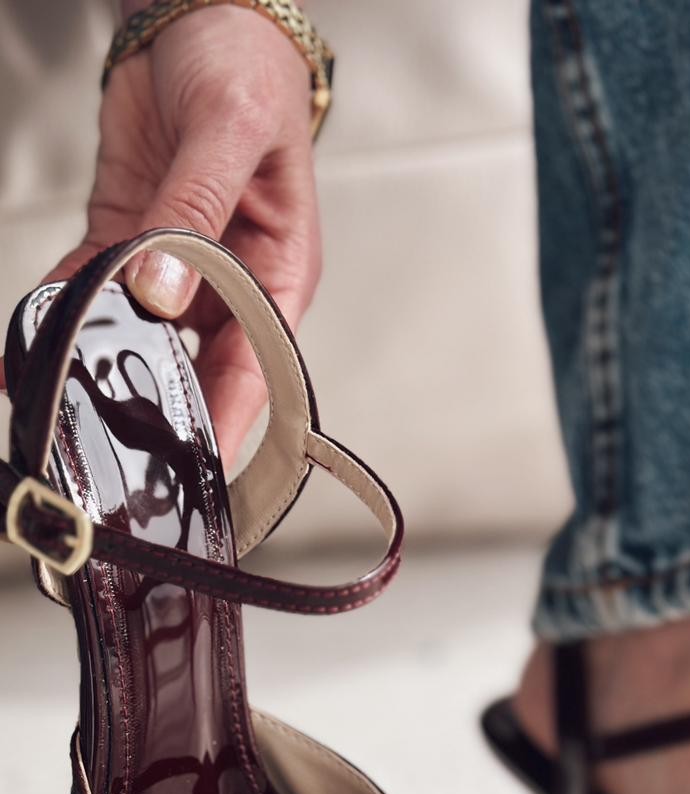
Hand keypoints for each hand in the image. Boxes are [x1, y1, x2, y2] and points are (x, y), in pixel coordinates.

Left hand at [45, 6, 321, 463]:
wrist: (200, 9)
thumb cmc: (245, 68)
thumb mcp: (228, 135)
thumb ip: (194, 213)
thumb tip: (163, 289)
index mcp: (280, 274)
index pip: (260, 370)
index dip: (229, 425)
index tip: (195, 471)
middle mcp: (231, 283)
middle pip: (196, 370)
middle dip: (155, 413)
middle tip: (111, 454)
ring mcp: (178, 267)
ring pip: (139, 336)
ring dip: (100, 367)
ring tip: (56, 401)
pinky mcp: (129, 238)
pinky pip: (93, 289)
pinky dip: (62, 314)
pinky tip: (31, 341)